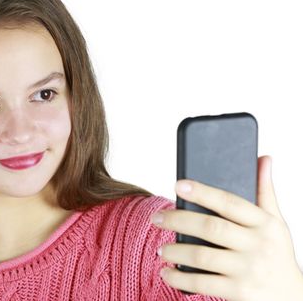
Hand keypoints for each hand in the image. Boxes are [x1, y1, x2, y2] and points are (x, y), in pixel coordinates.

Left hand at [151, 155, 302, 299]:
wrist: (292, 298)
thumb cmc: (276, 253)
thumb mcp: (276, 222)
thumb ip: (265, 191)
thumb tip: (263, 158)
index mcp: (264, 223)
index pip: (230, 202)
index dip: (203, 192)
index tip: (179, 184)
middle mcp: (257, 245)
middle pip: (211, 227)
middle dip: (179, 220)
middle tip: (157, 217)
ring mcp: (248, 270)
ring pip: (202, 256)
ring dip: (175, 251)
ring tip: (160, 248)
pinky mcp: (240, 293)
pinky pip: (203, 283)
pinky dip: (180, 278)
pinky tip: (167, 272)